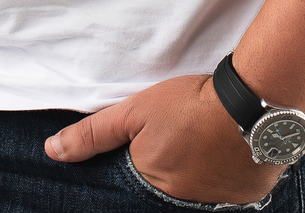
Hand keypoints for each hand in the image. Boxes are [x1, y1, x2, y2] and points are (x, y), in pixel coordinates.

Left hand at [46, 72, 281, 206]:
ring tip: (201, 146)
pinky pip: (226, 196)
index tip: (154, 150)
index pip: (133, 190)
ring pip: (196, 194)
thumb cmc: (190, 104)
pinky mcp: (245, 201)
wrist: (252, 103)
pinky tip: (224, 154)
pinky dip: (222, 179)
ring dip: (195, 176)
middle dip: (169, 171)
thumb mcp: (135, 111)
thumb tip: (53, 151)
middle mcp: (182, 205)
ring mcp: (215, 207)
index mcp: (151, 186)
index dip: (140, 167)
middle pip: (165, 192)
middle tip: (180, 144)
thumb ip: (94, 134)